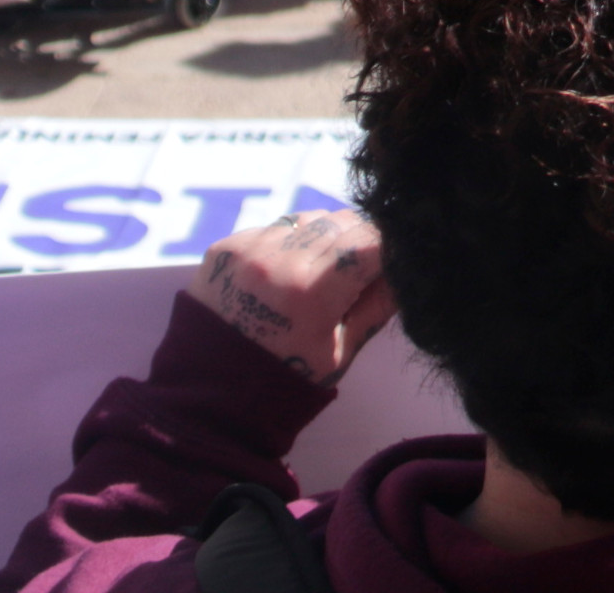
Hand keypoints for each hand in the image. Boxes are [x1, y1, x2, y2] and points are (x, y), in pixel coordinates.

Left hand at [184, 207, 398, 393]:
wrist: (208, 396)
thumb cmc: (284, 382)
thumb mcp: (340, 353)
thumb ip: (376, 306)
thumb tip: (405, 269)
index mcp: (311, 292)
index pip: (370, 241)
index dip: (388, 248)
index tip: (390, 262)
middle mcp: (279, 258)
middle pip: (342, 221)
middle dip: (359, 240)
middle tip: (359, 268)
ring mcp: (248, 248)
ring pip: (309, 217)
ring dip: (325, 235)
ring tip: (321, 269)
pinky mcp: (225, 247)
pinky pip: (274, 227)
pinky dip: (290, 241)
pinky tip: (286, 271)